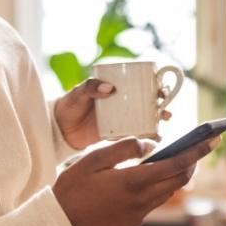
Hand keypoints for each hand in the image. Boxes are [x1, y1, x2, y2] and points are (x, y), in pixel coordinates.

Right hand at [52, 135, 216, 225]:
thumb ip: (124, 148)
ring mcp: (139, 213)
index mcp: (133, 181)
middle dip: (194, 161)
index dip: (195, 151)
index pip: (174, 164)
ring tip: (185, 158)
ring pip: (169, 191)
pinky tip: (159, 175)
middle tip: (204, 145)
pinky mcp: (134, 220)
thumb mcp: (93, 158)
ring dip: (179, 174)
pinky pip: (156, 200)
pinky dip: (163, 185)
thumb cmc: (73, 187)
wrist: (60, 223)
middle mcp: (141, 200)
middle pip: (178, 179)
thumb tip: (149, 145)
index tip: (211, 140)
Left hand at [53, 79, 172, 149]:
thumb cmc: (69, 104)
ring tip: (163, 126)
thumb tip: (110, 88)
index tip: (162, 91)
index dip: (156, 86)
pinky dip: (147, 138)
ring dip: (158, 122)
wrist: (59, 129)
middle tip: (166, 111)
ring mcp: (121, 119)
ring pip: (146, 119)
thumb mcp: (78, 92)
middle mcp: (123, 103)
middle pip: (149, 102)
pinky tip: (155, 141)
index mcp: (117, 88)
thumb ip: (91, 87)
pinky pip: (136, 135)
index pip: (141, 84)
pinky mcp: (117, 134)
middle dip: (163, 106)